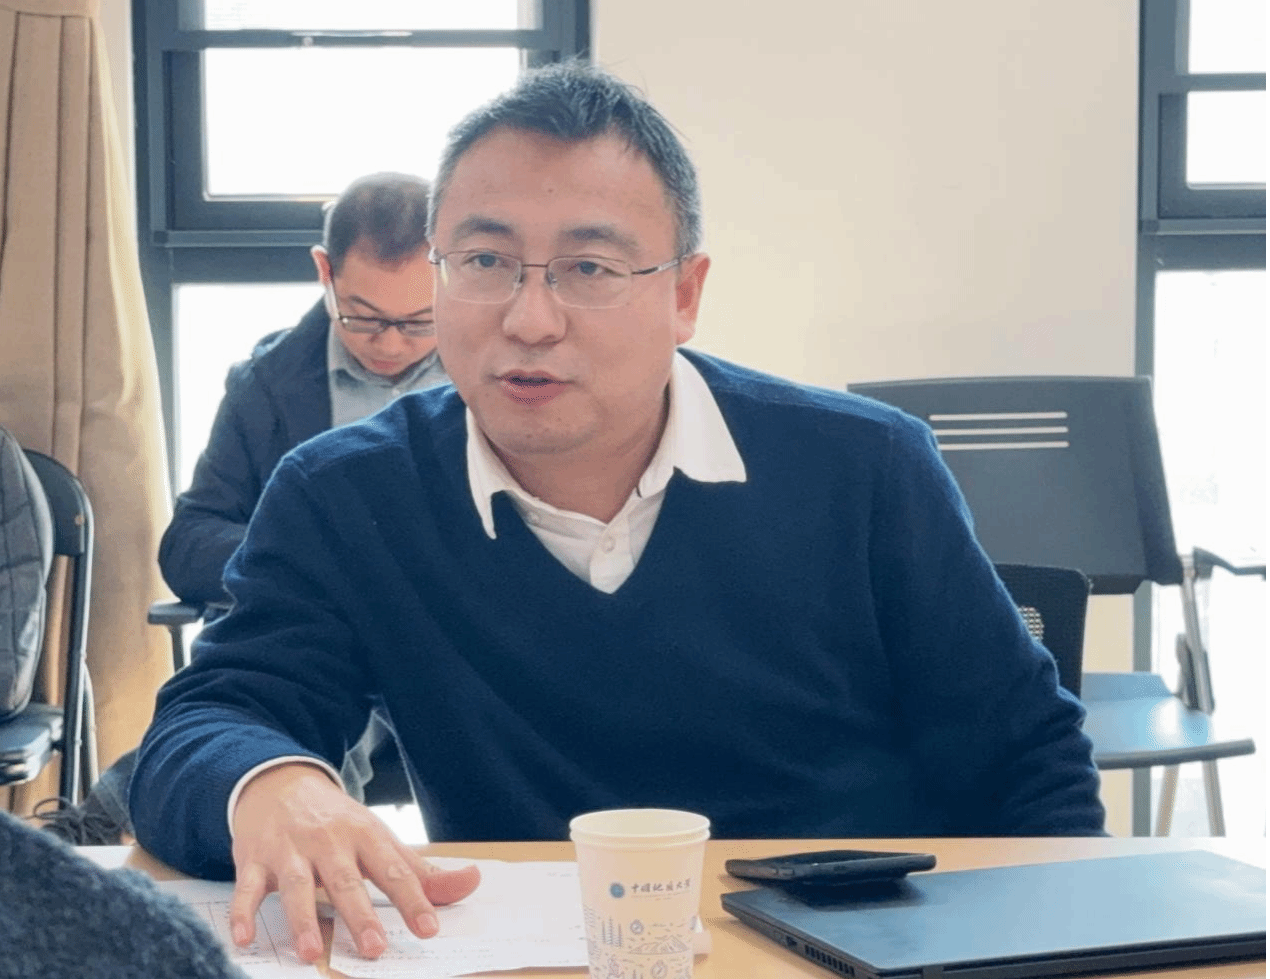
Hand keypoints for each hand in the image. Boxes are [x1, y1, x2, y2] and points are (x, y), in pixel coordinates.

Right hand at [228, 762, 480, 961]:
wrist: (279, 783)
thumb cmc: (338, 822)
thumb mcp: (380, 838)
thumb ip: (422, 870)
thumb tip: (472, 882)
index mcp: (365, 835)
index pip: (393, 870)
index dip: (413, 899)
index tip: (429, 929)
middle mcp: (328, 841)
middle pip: (346, 880)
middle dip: (360, 914)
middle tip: (375, 948)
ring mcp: (289, 850)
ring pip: (296, 886)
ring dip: (302, 919)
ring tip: (310, 953)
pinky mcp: (254, 859)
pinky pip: (246, 888)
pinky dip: (242, 913)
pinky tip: (245, 939)